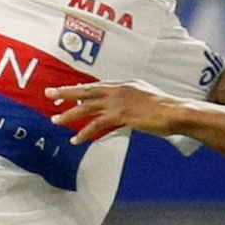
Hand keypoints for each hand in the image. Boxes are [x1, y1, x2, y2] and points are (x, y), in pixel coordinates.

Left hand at [47, 79, 180, 144]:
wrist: (176, 112)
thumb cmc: (165, 108)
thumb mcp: (145, 98)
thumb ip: (131, 100)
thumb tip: (122, 108)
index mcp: (124, 84)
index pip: (96, 86)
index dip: (80, 89)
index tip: (66, 91)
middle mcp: (118, 89)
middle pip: (86, 90)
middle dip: (65, 92)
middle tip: (49, 93)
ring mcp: (119, 102)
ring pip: (87, 107)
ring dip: (69, 114)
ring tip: (56, 120)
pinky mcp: (121, 115)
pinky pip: (97, 125)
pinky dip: (85, 133)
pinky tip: (76, 140)